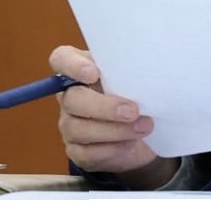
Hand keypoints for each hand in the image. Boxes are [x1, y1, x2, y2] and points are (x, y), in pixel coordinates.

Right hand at [49, 45, 177, 188]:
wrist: (142, 130)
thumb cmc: (136, 94)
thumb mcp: (134, 77)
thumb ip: (131, 69)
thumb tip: (149, 67)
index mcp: (81, 70)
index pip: (61, 59)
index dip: (72, 65)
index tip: (93, 73)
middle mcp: (70, 97)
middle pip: (72, 99)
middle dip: (104, 107)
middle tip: (133, 111)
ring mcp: (70, 125)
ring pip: (79, 129)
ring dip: (115, 130)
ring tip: (143, 127)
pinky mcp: (78, 151)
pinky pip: (88, 152)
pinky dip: (113, 148)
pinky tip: (131, 143)